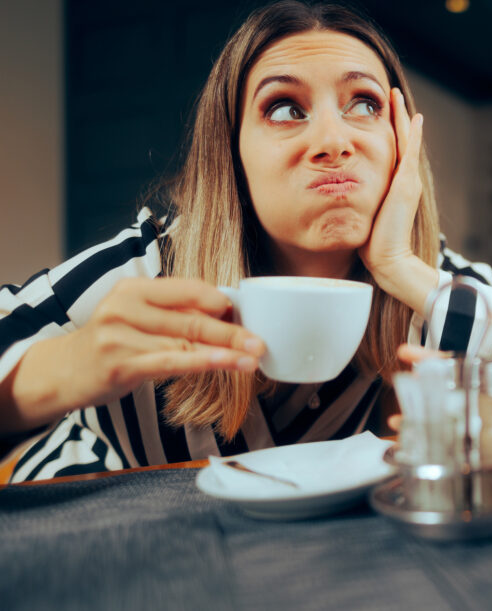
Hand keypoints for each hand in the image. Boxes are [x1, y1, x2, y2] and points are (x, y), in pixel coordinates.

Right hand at [5, 278, 264, 428]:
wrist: (61, 372)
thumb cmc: (111, 342)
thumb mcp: (136, 316)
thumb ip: (173, 311)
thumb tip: (226, 312)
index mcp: (134, 288)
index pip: (188, 288)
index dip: (221, 302)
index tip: (248, 314)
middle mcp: (125, 307)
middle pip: (192, 318)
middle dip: (231, 331)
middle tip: (260, 341)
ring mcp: (120, 336)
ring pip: (185, 342)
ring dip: (224, 351)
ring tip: (252, 358)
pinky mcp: (120, 365)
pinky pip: (170, 362)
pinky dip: (201, 363)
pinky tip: (224, 364)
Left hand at [359, 89, 436, 310]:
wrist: (387, 259)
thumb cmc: (371, 244)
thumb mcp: (362, 215)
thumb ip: (356, 202)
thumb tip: (338, 196)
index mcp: (394, 187)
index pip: (391, 152)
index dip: (387, 131)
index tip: (380, 113)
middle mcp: (404, 181)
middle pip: (401, 141)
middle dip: (396, 117)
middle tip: (391, 95)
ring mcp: (408, 182)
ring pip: (406, 141)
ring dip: (402, 117)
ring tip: (396, 97)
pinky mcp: (406, 185)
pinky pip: (410, 152)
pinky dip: (412, 134)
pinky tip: (413, 117)